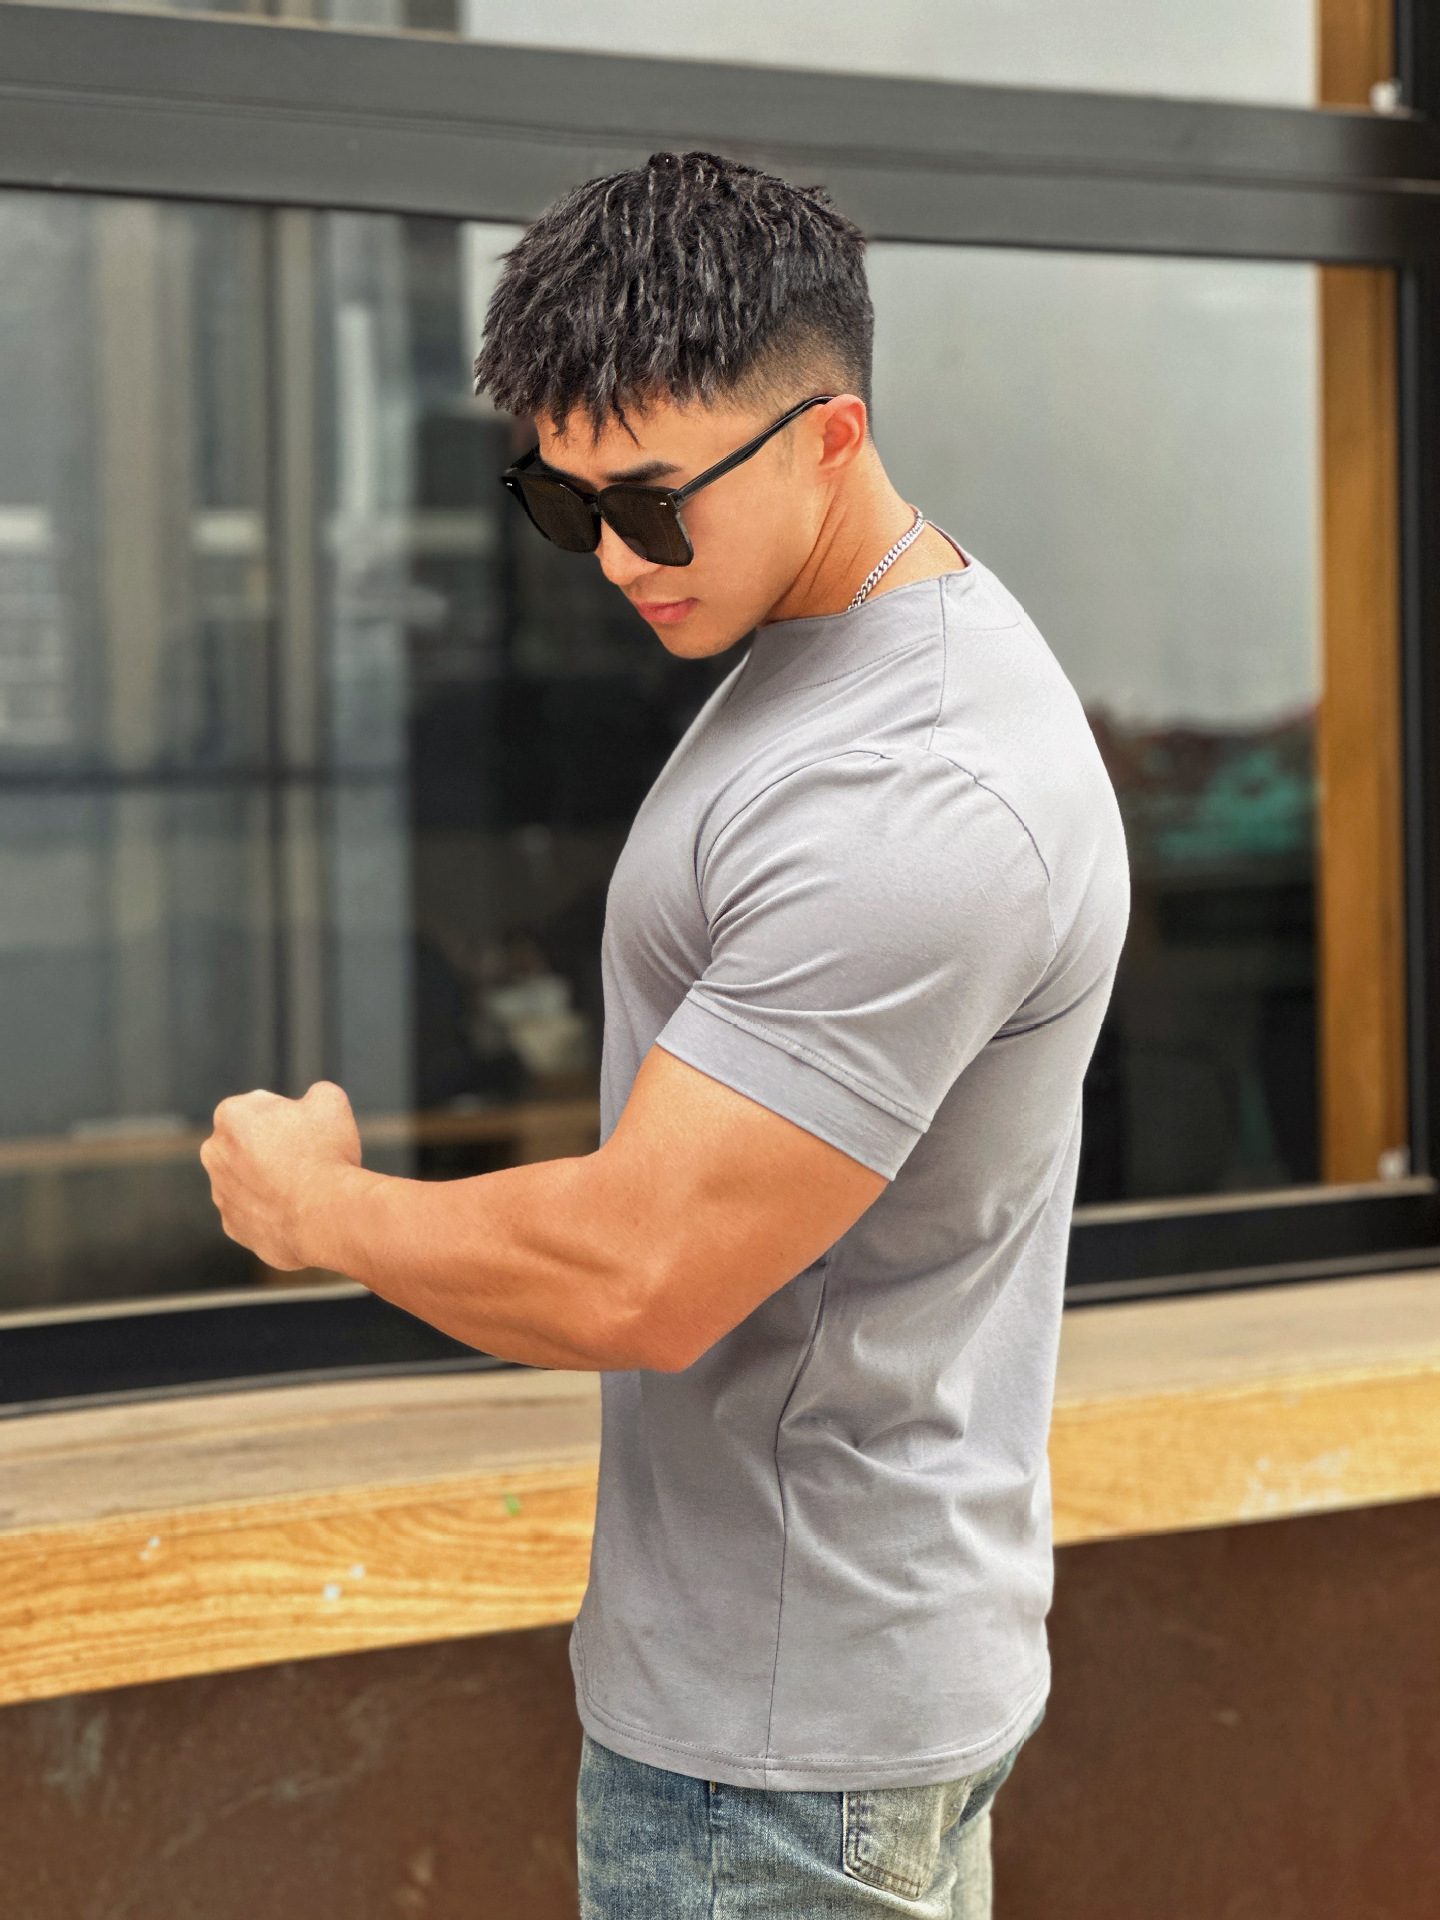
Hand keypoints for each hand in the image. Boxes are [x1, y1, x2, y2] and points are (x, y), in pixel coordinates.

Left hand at [201, 1081, 362, 1270]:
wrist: (325, 1217)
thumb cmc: (325, 1154)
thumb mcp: (330, 1101)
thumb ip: (313, 1093)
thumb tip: (311, 1102)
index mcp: (231, 1114)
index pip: (262, 1106)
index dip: (290, 1116)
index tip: (309, 1130)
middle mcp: (214, 1152)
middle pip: (248, 1143)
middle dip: (272, 1147)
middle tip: (308, 1157)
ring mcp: (220, 1193)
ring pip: (249, 1180)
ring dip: (270, 1180)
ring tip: (306, 1188)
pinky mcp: (232, 1226)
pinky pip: (253, 1212)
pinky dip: (271, 1211)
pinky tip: (296, 1211)